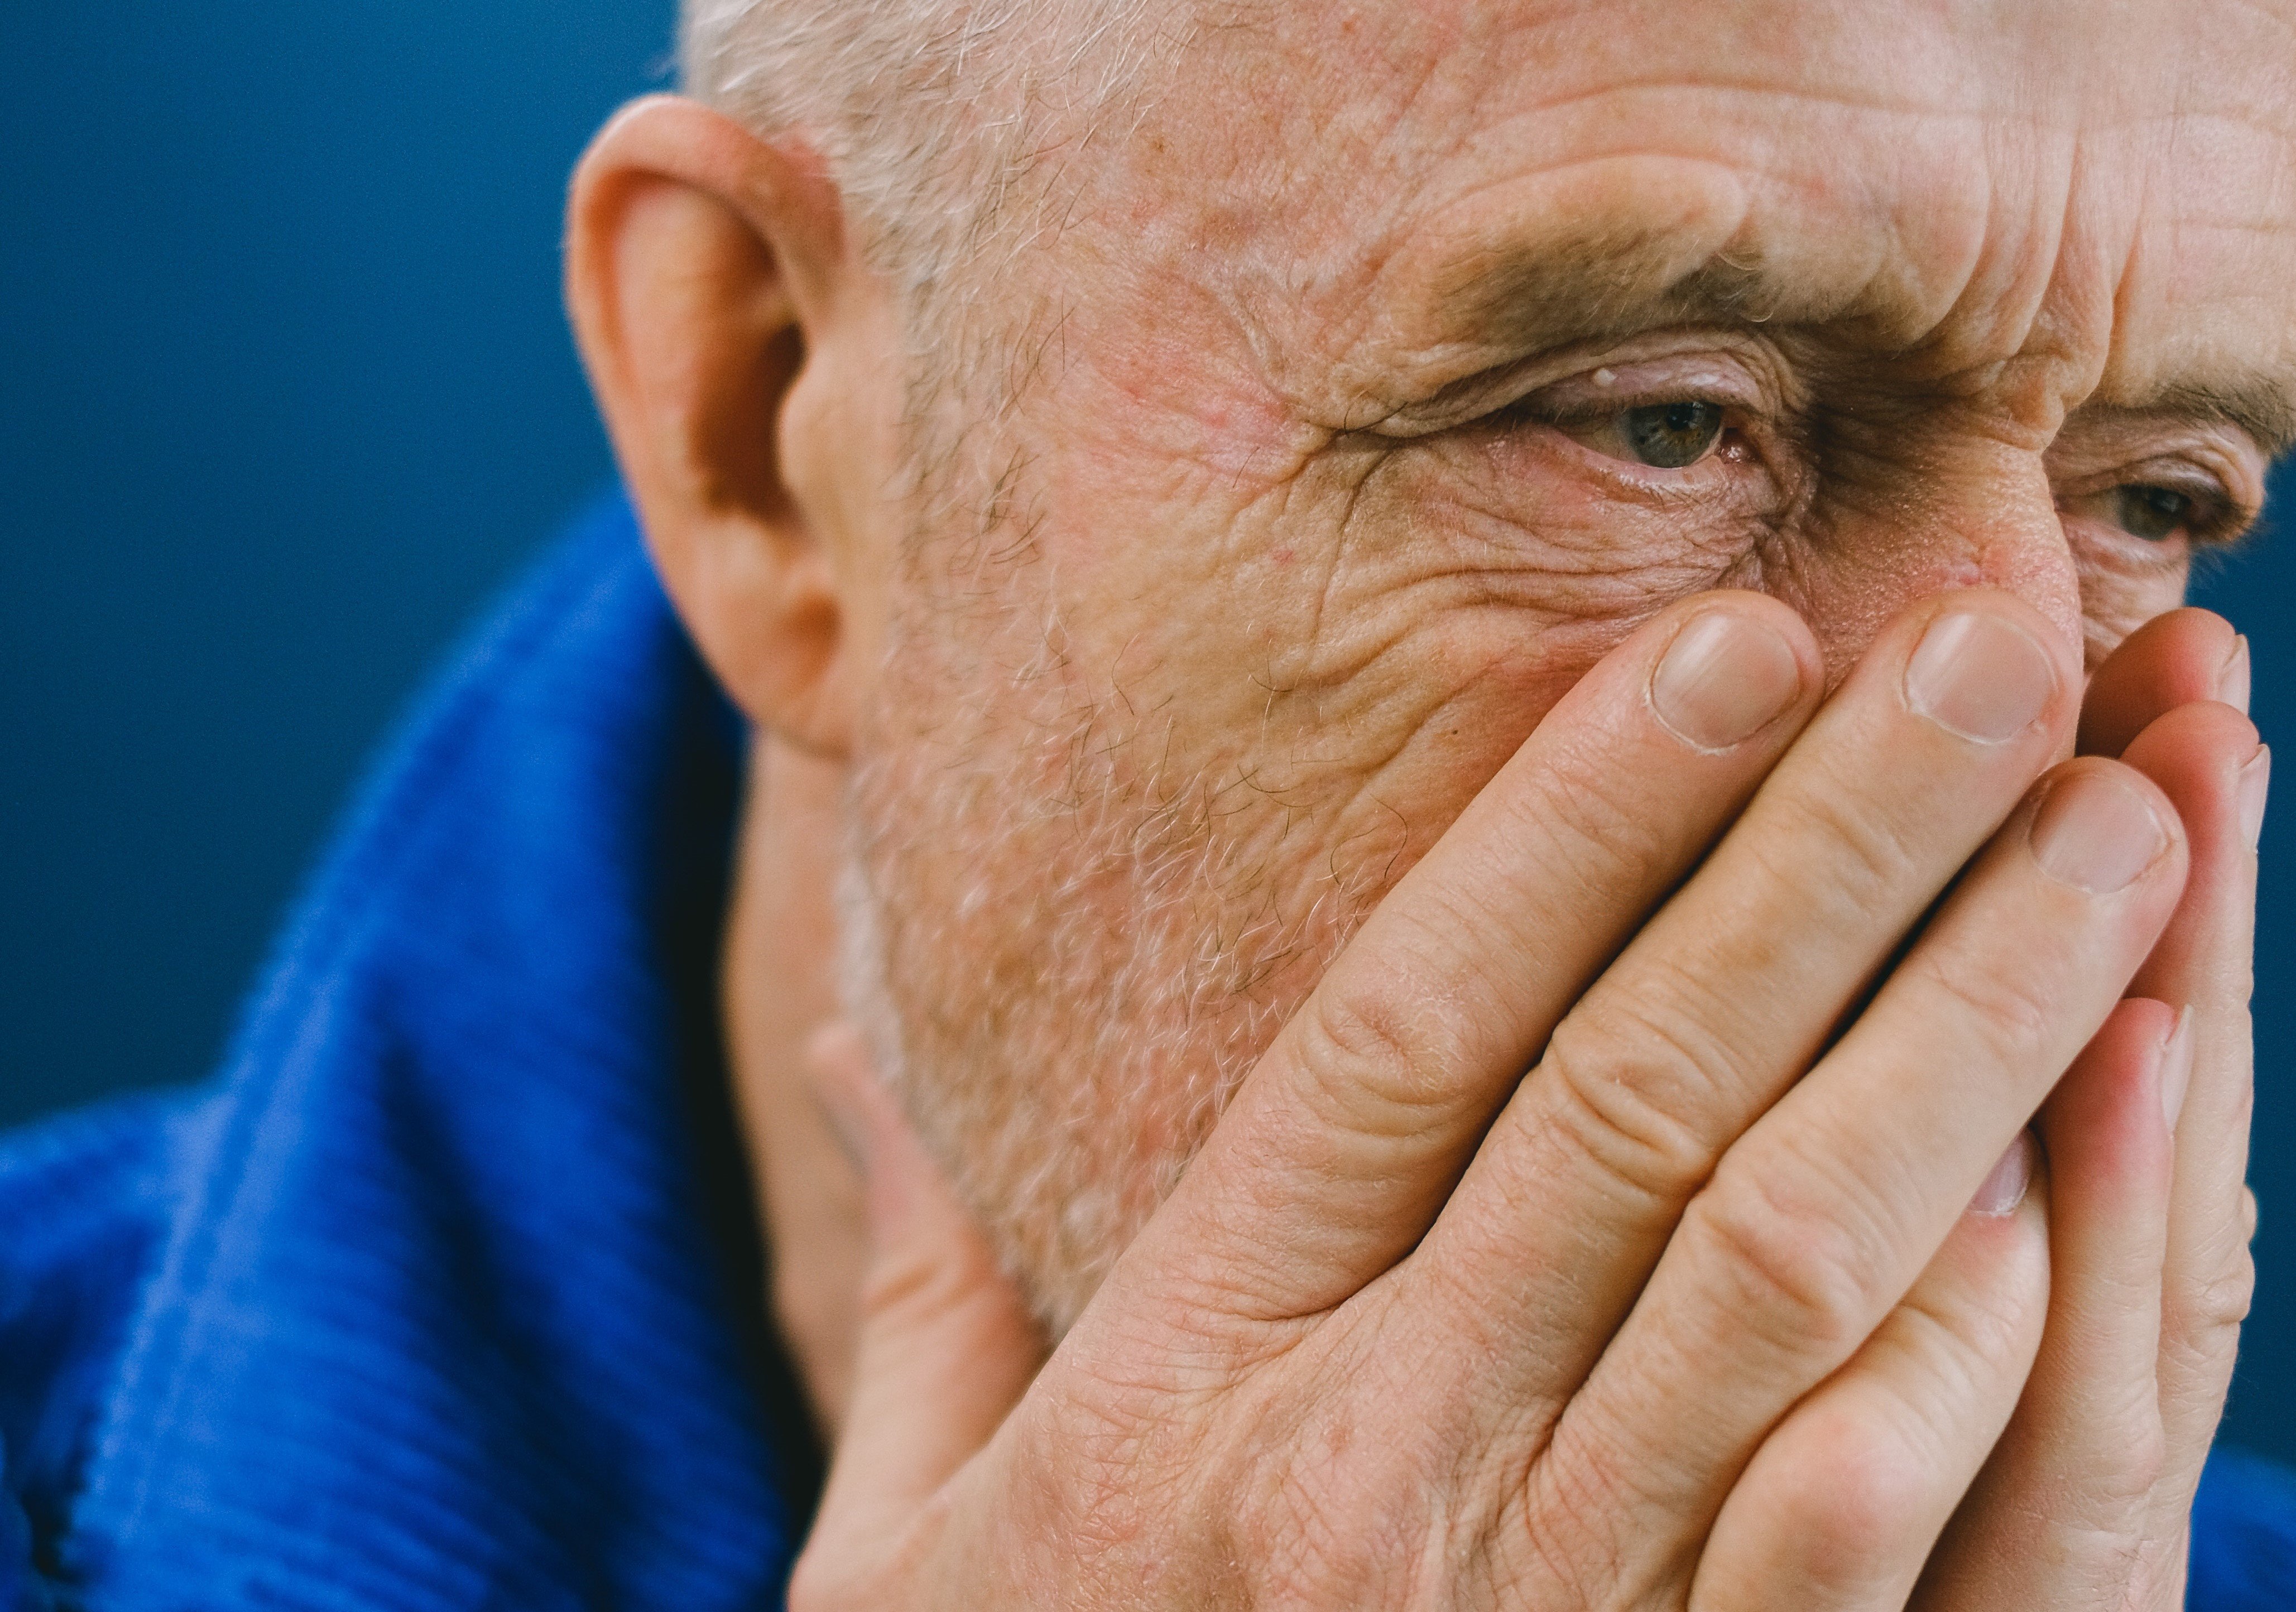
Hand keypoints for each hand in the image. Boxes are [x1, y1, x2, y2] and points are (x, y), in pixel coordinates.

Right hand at [795, 590, 2193, 1608]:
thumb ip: (927, 1287)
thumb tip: (852, 1047)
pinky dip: (1978, 1330)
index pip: (1408, 1028)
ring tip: (2110, 831)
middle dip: (1832, 851)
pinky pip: (1851, 1515)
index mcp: (1184, 1386)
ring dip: (1967, 1030)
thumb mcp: (915, 1544)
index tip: (1729, 646)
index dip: (1575, 821)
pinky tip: (2093, 1156)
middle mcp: (1365, 1473)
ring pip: (1783, 1261)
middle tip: (1987, 649)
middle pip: (1633, 1094)